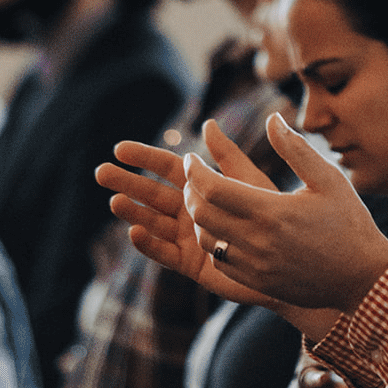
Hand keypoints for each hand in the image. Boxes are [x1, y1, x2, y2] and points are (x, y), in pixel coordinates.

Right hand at [95, 132, 276, 308]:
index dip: (144, 158)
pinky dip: (148, 243)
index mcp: (203, 187)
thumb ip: (227, 156)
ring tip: (114, 201)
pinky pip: (165, 253)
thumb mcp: (248, 180)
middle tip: (100, 172)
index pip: (168, 169)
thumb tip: (208, 123)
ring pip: (154, 221)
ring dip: (133, 211)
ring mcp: (188, 237)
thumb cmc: (273, 214)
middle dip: (128, 183)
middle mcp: (191, 211)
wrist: (287, 257)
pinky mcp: (191, 263)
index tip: (119, 148)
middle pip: (153, 194)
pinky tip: (134, 231)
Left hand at [183, 113, 387, 312]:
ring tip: (206, 199)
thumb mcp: (329, 178)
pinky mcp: (256, 282)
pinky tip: (222, 227)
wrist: (362, 278)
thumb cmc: (349, 222)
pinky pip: (219, 261)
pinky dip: (212, 240)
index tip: (191, 158)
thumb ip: (295, 148)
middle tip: (194, 177)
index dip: (196, 172)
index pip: (214, 189)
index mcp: (272, 211)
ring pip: (206, 239)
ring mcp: (254, 266)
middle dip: (190, 191)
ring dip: (198, 217)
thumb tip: (271, 119)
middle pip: (202, 214)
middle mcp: (257, 241)